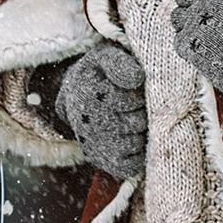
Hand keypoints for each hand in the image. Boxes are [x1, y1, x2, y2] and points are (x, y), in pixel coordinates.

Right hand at [55, 43, 146, 179]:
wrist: (78, 92)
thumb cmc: (100, 72)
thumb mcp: (106, 56)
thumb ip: (120, 63)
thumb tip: (136, 78)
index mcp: (86, 94)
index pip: (130, 100)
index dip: (139, 93)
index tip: (135, 86)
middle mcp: (86, 123)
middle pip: (136, 122)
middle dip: (143, 111)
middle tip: (137, 103)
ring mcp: (92, 145)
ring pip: (135, 144)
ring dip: (142, 131)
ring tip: (134, 118)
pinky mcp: (101, 161)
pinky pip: (130, 166)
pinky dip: (138, 153)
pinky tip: (134, 137)